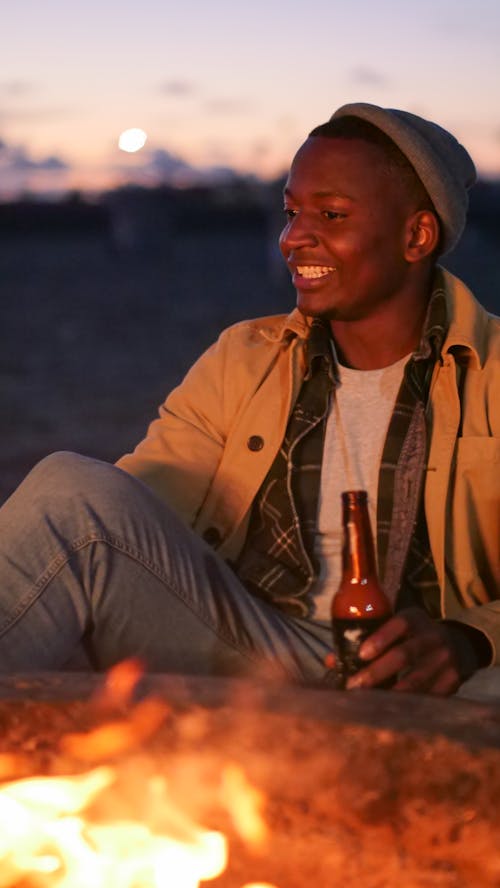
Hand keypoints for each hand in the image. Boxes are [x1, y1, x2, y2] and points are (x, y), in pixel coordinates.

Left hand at [343, 607, 461, 695]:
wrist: (458, 645)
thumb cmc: (413, 637)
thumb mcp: (397, 629)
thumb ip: (368, 640)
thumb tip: (332, 661)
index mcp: (415, 619)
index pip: (399, 625)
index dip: (380, 638)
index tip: (361, 654)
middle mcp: (433, 637)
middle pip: (403, 655)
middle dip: (376, 673)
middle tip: (354, 686)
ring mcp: (445, 659)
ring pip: (414, 681)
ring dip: (389, 694)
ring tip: (367, 703)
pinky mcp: (453, 681)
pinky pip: (427, 697)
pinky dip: (407, 706)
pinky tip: (390, 712)